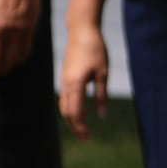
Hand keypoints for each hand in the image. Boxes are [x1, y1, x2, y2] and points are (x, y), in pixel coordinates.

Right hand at [58, 22, 109, 138]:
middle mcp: (66, 83)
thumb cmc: (96, 49)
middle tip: (85, 138)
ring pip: (63, 104)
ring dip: (71, 118)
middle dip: (74, 126)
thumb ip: (101, 95)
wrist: (82, 29)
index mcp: (76, 83)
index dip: (81, 127)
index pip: (75, 112)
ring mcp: (64, 78)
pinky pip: (64, 96)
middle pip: (66, 111)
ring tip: (81, 128)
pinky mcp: (65, 75)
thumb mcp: (103, 72)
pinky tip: (77, 111)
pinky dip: (69, 108)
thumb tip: (101, 115)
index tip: (88, 138)